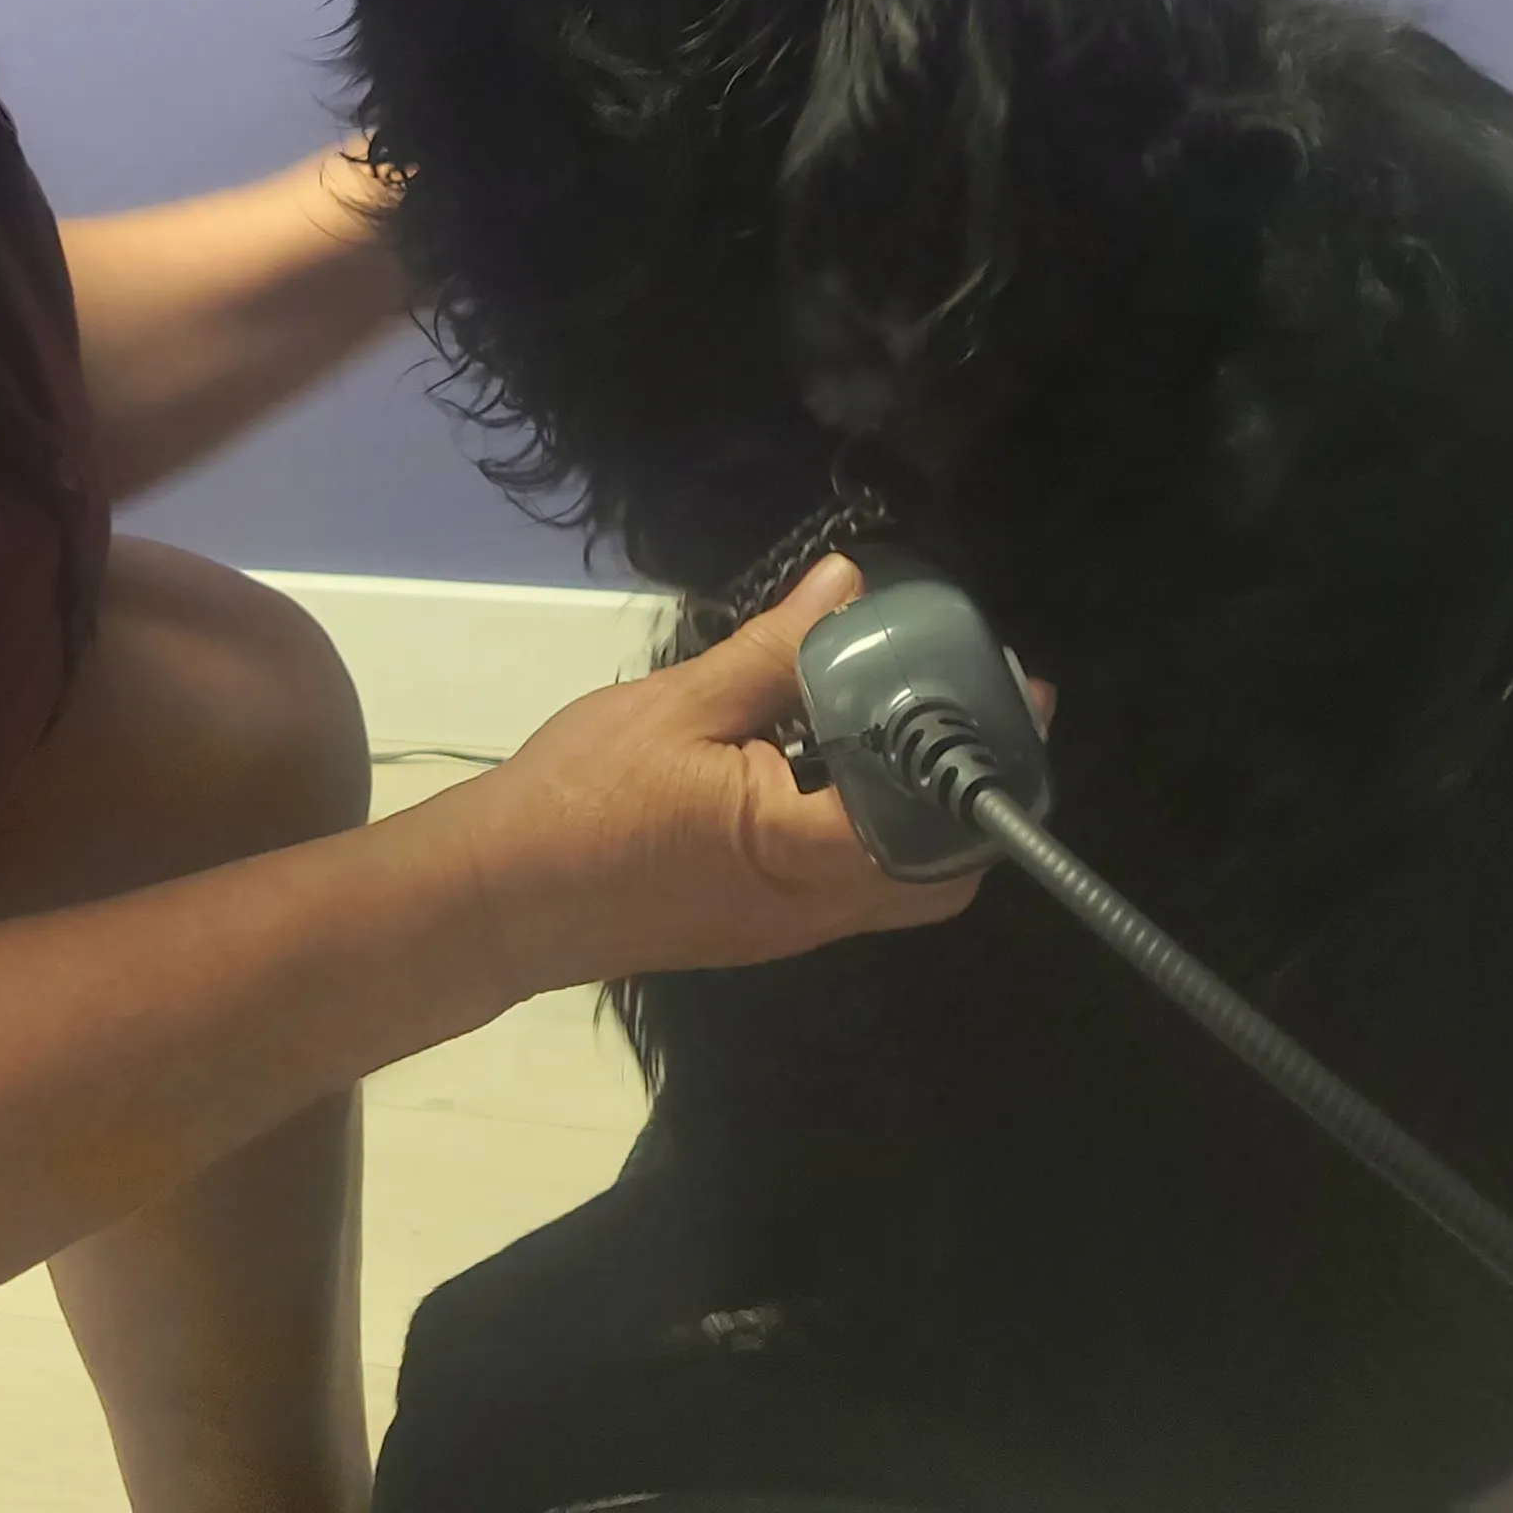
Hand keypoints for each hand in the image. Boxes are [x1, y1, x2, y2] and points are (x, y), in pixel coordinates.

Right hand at [435, 554, 1050, 1000]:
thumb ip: (774, 652)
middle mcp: (813, 908)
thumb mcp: (678, 704)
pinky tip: (840, 756)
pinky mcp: (759, 923)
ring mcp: (788, 926)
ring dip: (923, 810)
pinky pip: (848, 881)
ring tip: (915, 717)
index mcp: (800, 852)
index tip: (1017, 695)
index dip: (982, 762)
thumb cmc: (581, 795)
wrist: (495, 896)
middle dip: (971, 795)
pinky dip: (871, 823)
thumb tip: (852, 587)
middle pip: (939, 876)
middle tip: (976, 706)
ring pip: (897, 883)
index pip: (935, 824)